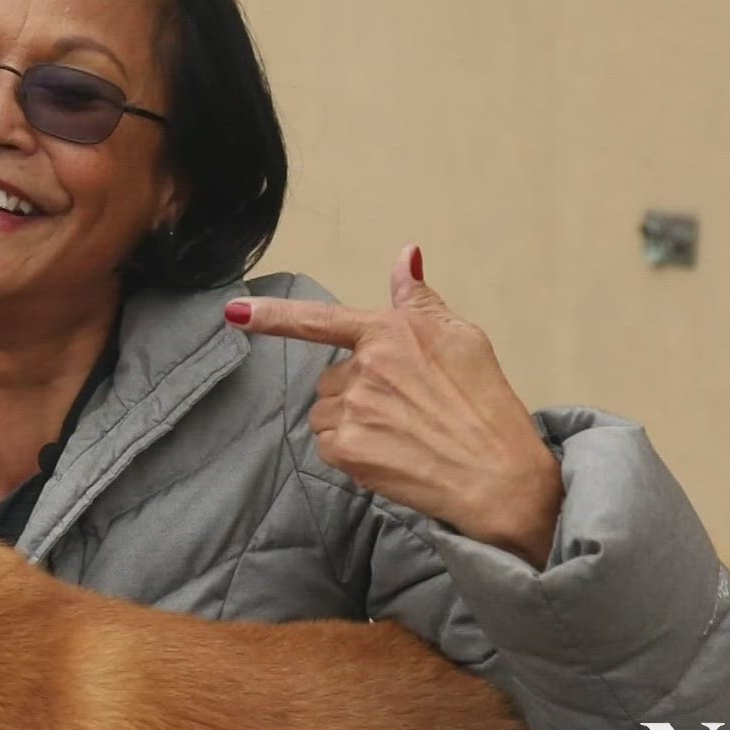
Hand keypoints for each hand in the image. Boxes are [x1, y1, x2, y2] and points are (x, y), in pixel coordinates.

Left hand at [226, 245, 562, 565]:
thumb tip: (406, 254)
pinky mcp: (346, 448)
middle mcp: (364, 367)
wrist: (497, 474)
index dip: (271, 316)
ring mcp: (352, 408)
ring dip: (353, 422)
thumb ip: (419, 299)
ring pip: (329, 412)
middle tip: (407, 410)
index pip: (319, 319)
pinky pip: (330, 444)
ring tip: (402, 434)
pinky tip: (392, 456)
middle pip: (333, 378)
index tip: (232, 313)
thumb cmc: (485, 404)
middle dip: (358, 391)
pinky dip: (353, 452)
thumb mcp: (462, 338)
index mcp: (389, 332)